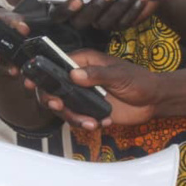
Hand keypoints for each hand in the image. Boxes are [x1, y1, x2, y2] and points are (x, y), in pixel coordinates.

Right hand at [27, 49, 159, 127]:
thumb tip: (74, 74)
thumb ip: (97, 74)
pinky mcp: (88, 110)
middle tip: (58, 106)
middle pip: (52, 87)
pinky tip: (101, 122)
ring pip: (62, 106)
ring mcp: (81, 95)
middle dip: (52, 99)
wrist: (153, 101)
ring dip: (72, 116)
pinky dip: (84, 123)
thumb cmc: (139, 80)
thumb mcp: (119, 74)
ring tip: (90, 122)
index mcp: (83, 62)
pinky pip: (76, 118)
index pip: (56, 64)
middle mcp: (78, 78)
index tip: (33, 82)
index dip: (42, 72)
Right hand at [51, 0, 158, 30]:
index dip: (64, 9)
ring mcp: (101, 21)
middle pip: (80, 20)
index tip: (76, 0)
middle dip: (96, 5)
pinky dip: (134, 7)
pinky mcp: (119, 25)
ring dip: (121, 3)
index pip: (58, 11)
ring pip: (104, 21)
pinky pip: (124, 21)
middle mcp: (84, 12)